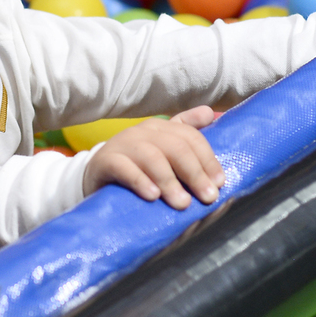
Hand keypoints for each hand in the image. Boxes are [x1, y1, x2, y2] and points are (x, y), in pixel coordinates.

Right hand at [82, 106, 224, 208]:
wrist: (96, 175)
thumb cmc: (136, 164)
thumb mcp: (162, 147)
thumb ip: (186, 130)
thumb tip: (211, 113)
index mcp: (160, 128)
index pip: (190, 137)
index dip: (207, 159)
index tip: (220, 182)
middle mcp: (142, 132)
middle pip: (175, 148)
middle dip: (195, 173)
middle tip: (208, 197)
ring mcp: (123, 145)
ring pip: (152, 158)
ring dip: (170, 182)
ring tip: (182, 203)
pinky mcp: (105, 162)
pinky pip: (124, 169)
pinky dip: (140, 181)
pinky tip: (153, 196)